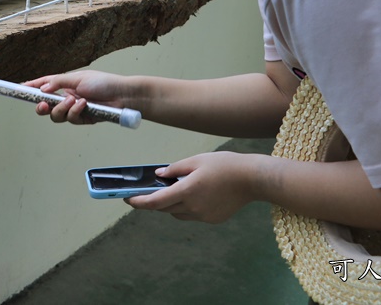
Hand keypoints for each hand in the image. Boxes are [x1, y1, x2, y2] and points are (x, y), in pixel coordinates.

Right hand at [22, 70, 133, 124]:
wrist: (123, 95)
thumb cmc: (104, 82)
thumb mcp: (78, 78)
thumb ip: (58, 83)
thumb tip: (42, 88)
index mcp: (64, 84)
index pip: (43, 86)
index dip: (31, 88)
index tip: (20, 89)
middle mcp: (66, 97)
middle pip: (45, 106)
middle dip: (41, 106)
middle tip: (43, 104)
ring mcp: (74, 109)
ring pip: (56, 116)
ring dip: (61, 109)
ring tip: (73, 100)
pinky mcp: (82, 119)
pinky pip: (71, 119)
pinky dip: (75, 112)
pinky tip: (84, 105)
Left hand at [124, 151, 257, 223]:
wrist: (252, 179)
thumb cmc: (224, 165)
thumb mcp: (196, 160)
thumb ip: (174, 169)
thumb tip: (159, 175)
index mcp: (186, 191)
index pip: (155, 202)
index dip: (138, 202)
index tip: (127, 199)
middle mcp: (193, 207)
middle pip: (164, 208)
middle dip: (154, 201)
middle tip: (148, 192)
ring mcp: (203, 216)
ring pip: (178, 213)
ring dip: (171, 205)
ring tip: (175, 189)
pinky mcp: (212, 219)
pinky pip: (192, 215)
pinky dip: (187, 207)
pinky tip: (195, 195)